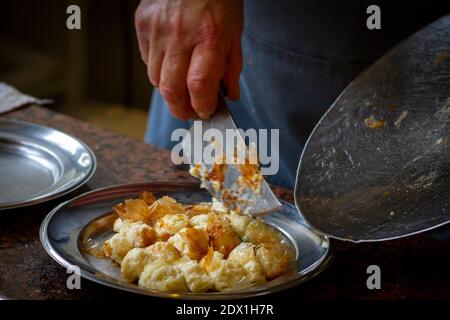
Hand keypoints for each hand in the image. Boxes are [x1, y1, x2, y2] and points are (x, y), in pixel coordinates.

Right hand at [135, 0, 243, 119]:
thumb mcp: (235, 32)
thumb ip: (231, 67)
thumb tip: (229, 95)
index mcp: (209, 36)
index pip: (198, 85)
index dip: (201, 106)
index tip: (206, 111)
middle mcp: (180, 34)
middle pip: (171, 89)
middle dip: (180, 109)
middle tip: (190, 111)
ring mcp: (157, 29)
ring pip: (155, 79)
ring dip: (170, 90)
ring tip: (182, 83)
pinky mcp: (142, 24)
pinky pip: (147, 60)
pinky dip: (159, 69)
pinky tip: (171, 61)